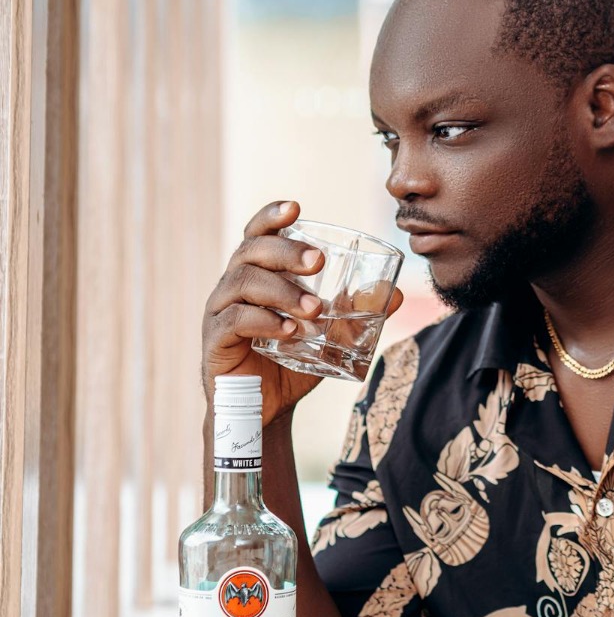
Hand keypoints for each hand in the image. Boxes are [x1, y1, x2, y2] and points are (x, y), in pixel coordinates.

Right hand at [202, 200, 402, 428]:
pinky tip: (290, 331)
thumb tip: (396, 294)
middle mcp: (233, 285)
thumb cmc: (291, 362)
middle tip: (319, 262)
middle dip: (286, 252)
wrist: (264, 409)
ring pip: (244, 283)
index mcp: (256, 275)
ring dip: (283, 291)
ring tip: (315, 309)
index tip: (295, 207)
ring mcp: (220, 311)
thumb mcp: (330, 336)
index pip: (257, 235)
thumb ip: (355, 313)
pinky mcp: (215, 340)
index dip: (271, 216)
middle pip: (250, 252)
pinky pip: (235, 320)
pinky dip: (265, 321)